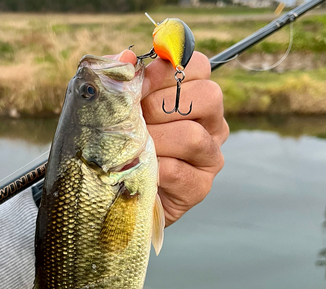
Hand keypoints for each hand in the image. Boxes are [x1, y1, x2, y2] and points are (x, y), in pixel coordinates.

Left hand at [118, 50, 228, 226]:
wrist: (116, 194)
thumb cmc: (119, 145)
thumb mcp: (113, 108)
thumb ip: (120, 79)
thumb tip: (126, 58)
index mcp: (195, 97)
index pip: (199, 66)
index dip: (166, 70)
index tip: (139, 83)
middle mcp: (212, 124)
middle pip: (207, 96)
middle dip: (161, 106)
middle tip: (136, 121)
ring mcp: (210, 157)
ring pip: (192, 136)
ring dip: (154, 140)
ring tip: (132, 149)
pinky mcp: (199, 186)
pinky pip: (177, 171)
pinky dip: (151, 169)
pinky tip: (136, 170)